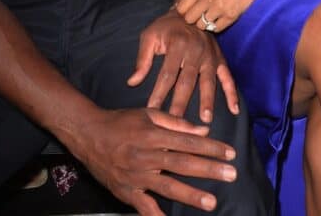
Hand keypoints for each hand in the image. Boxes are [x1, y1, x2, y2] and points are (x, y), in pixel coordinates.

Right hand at [71, 106, 237, 214]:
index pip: (188, 141)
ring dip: (191, 194)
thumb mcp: (148, 114)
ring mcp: (136, 175)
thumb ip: (175, 122)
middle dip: (209, 168)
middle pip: (182, 163)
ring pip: (167, 186)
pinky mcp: (127, 191)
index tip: (230, 152)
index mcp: (153, 134)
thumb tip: (202, 130)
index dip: (210, 147)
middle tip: (231, 174)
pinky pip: (145, 207)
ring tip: (212, 201)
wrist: (89, 135)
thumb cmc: (121, 121)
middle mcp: (146, 155)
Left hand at [127, 9, 238, 122]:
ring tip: (205, 119)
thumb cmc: (166, 27)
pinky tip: (234, 109)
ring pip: (208, 81)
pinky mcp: (220, 59)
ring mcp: (210, 56)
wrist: (190, 10)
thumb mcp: (150, 36)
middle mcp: (195, 51)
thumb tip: (132, 82)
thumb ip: (142, 59)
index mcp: (177, 45)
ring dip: (207, 100)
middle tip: (176, 123)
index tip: (152, 110)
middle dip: (181, 103)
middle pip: (187, 81)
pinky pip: (228, 77)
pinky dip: (232, 93)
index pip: (167, 74)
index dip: (159, 93)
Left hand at [175, 0, 264, 33]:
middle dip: (193, 19)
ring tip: (212, 16)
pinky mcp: (230, 16)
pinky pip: (216, 29)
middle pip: (189, 19)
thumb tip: (179, 7)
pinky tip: (220, 18)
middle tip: (200, 15)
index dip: (184, 11)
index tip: (189, 12)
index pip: (181, 8)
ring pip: (202, 26)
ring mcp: (219, 8)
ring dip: (205, 23)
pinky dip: (216, 26)